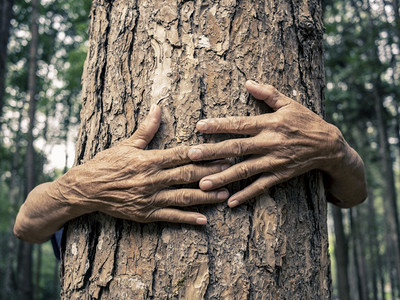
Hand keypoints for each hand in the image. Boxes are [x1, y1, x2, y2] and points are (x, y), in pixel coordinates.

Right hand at [56, 104, 229, 224]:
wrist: (86, 189)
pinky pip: (169, 217)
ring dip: (205, 197)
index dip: (203, 154)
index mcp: (149, 160)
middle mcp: (152, 179)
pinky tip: (203, 220)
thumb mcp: (126, 144)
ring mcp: (149, 198)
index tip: (221, 151)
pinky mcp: (145, 214)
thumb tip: (158, 108)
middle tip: (231, 170)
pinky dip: (187, 219)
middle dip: (211, 173)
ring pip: (182, 197)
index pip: (181, 155)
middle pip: (187, 175)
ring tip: (224, 195)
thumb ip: (146, 129)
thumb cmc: (106, 163)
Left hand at [188, 80, 364, 207]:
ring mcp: (274, 161)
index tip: (199, 127)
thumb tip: (248, 82)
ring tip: (203, 184)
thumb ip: (268, 93)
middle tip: (192, 156)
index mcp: (269, 124)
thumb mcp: (290, 104)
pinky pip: (261, 186)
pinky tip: (230, 202)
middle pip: (237, 148)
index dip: (219, 125)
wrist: (329, 146)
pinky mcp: (280, 175)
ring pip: (245, 171)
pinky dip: (246, 194)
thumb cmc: (306, 121)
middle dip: (213, 152)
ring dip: (223, 177)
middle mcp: (269, 143)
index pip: (239, 124)